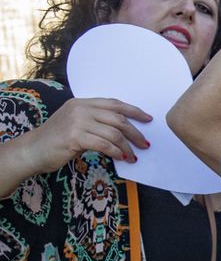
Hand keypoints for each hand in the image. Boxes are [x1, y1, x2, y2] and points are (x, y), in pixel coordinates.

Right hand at [16, 97, 151, 172]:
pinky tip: (121, 157)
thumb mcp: (76, 125)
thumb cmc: (56, 140)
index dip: (134, 111)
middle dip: (135, 132)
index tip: (148, 119)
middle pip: (118, 118)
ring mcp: (77, 122)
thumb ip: (96, 123)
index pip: (114, 103)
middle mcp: (80, 109)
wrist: (31, 150)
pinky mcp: (75, 137)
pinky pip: (105, 145)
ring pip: (114, 133)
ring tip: (133, 155)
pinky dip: (117, 152)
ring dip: (127, 146)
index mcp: (82, 103)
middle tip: (145, 143)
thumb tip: (124, 132)